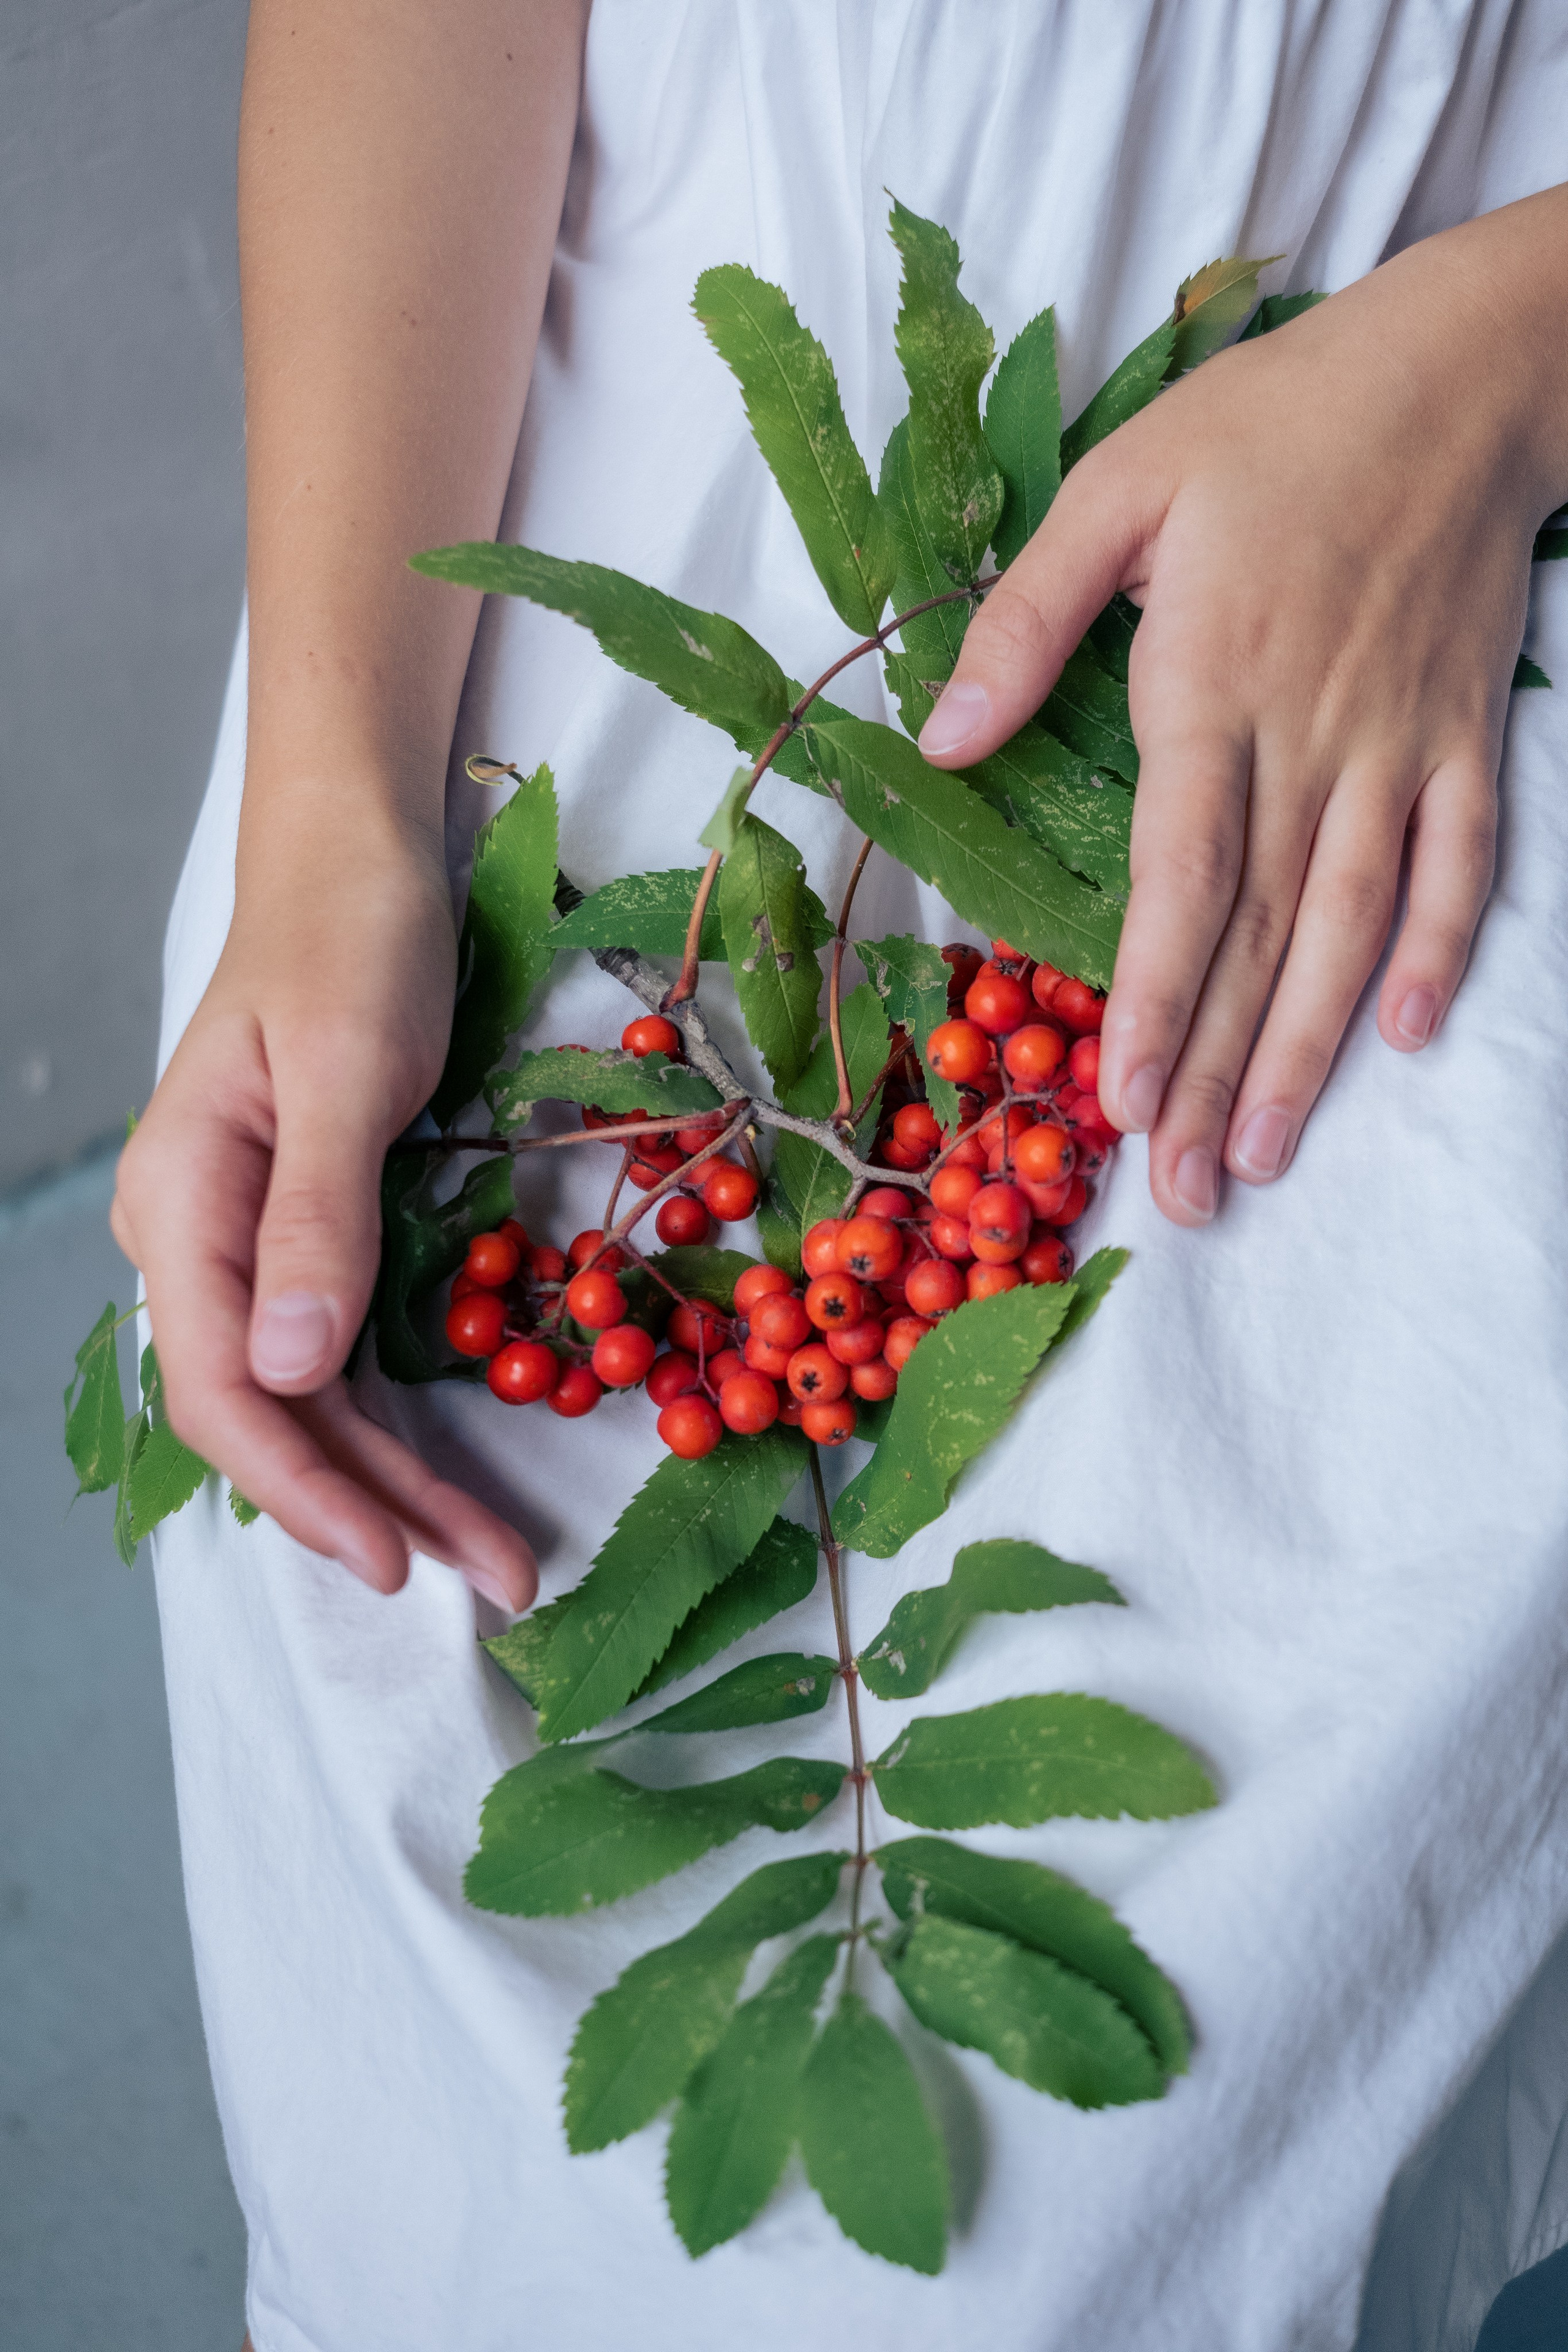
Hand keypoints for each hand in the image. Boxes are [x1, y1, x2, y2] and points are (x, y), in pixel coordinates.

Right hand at [112, 797, 536, 1611]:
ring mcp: (251, 1246)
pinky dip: (397, 1422)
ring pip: (313, 1400)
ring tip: (491, 1555)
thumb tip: (293, 1369)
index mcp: (183, 1203)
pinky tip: (448, 1481)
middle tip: (489, 1578)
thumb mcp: (342, 1069)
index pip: (227, 1382)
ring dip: (396, 1481)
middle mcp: (201, 1241)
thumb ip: (316, 1217)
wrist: (352, 863)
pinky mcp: (310, 1238)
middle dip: (371, 1505)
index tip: (390, 1555)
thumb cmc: (347, 942)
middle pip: (273, 1411)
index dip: (304, 1482)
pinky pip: (342, 1357)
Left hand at [919, 191, 1567, 1223]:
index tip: (1126, 1098)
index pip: (1184, 873)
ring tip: (1269, 1152)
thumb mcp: (1120, 488)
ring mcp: (1399, 746)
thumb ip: (1027, 620)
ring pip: (1352, 924)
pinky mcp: (1465, 736)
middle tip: (1185, 1193)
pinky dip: (1439, 946)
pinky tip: (1403, 1033)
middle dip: (1219, 1071)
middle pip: (1259, 934)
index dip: (1157, 995)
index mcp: (1213, 684)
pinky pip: (1463, 859)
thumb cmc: (1273, 424)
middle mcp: (1311, 738)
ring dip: (1309, 1049)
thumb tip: (940, 737)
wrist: (1459, 372)